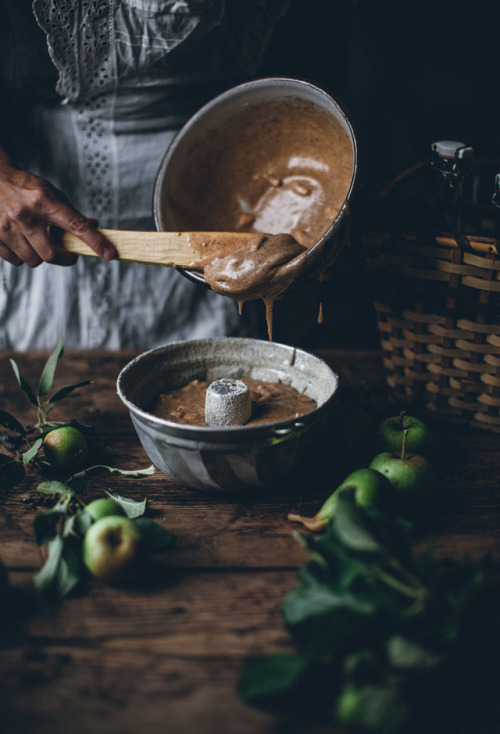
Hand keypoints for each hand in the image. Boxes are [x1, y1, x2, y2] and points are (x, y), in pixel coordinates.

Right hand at [0, 151, 115, 266]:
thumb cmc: (24, 187)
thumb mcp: (51, 193)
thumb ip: (71, 212)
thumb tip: (94, 227)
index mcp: (43, 201)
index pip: (76, 225)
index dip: (95, 242)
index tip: (109, 254)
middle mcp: (25, 215)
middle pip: (51, 254)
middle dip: (64, 258)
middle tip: (68, 254)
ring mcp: (7, 227)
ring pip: (33, 260)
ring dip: (41, 256)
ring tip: (37, 241)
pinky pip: (16, 261)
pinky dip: (22, 256)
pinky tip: (21, 241)